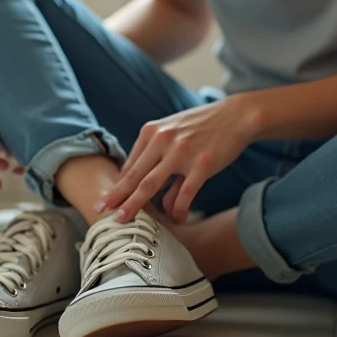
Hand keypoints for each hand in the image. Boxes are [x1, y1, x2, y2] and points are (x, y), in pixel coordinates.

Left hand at [97, 97, 257, 223]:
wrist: (236, 116)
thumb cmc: (203, 128)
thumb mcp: (175, 137)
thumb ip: (162, 165)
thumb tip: (158, 203)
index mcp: (152, 132)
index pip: (130, 165)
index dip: (117, 186)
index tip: (106, 201)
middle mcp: (163, 140)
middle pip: (134, 175)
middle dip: (116, 196)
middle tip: (101, 211)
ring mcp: (181, 152)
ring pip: (152, 184)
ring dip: (136, 205)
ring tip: (125, 220)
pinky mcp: (202, 164)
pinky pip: (184, 193)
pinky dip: (177, 209)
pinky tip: (176, 219)